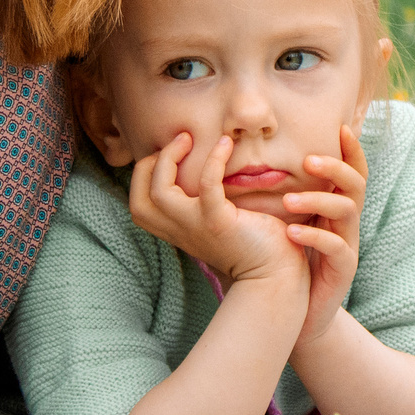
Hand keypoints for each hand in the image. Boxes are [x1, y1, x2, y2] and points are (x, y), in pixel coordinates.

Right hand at [130, 129, 303, 288]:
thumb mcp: (217, 222)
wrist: (275, 275)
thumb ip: (203, 204)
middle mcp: (180, 230)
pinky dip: (213, 160)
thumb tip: (202, 171)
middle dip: (148, 165)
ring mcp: (197, 227)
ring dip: (169, 159)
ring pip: (159, 193)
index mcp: (177, 230)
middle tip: (178, 142)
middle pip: (139, 200)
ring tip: (189, 139)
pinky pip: (207, 185)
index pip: (139, 205)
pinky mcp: (219, 222)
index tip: (170, 152)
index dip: (145, 174)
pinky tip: (226, 143)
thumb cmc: (254, 244)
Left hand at [283, 123, 365, 348]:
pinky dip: (314, 237)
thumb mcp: (286, 222)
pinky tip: (291, 234)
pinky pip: (338, 247)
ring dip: (318, 200)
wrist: (297, 311)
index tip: (340, 127)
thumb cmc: (287, 261)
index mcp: (335, 207)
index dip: (351, 150)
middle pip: (356, 184)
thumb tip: (250, 164)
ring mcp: (347, 244)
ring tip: (288, 200)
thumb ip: (279, 196)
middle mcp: (346, 222)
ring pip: (347, 211)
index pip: (351, 171)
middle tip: (307, 160)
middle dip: (335, 167)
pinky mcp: (343, 269)